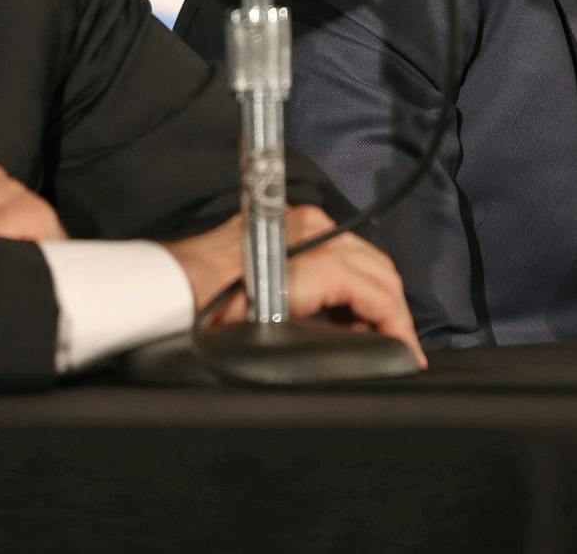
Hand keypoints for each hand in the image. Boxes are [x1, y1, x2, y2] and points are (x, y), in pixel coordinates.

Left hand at [163, 206, 426, 367]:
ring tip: (371, 335)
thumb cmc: (208, 316)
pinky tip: (346, 310)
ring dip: (374, 294)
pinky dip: (353, 280)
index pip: (377, 290)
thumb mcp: (270, 335)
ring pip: (363, 257)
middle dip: (392, 312)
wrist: (167, 288)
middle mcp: (312, 227)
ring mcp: (302, 220)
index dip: (399, 327)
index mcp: (310, 253)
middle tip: (396, 350)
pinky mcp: (291, 222)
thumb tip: (369, 350)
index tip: (409, 357)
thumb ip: (327, 339)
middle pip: (378, 270)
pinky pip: (341, 250)